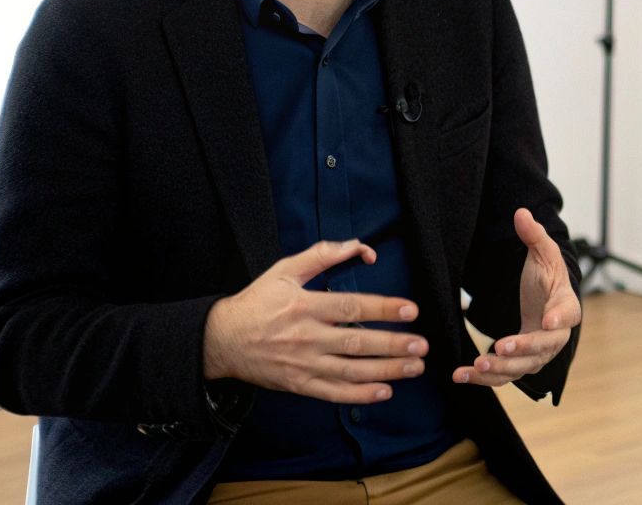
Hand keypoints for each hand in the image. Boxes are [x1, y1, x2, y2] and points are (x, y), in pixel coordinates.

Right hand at [204, 239, 429, 404]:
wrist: (220, 340)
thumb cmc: (257, 301)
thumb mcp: (284, 270)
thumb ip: (322, 255)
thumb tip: (359, 245)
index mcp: (305, 306)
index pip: (351, 307)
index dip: (383, 309)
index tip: (410, 310)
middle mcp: (306, 337)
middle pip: (356, 343)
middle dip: (393, 345)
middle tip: (422, 344)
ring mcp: (303, 364)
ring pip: (351, 371)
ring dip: (386, 371)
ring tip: (414, 366)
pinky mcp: (298, 384)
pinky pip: (333, 393)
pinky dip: (359, 395)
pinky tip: (384, 392)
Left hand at [454, 208, 580, 386]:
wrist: (545, 302)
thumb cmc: (547, 278)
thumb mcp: (543, 254)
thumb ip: (534, 235)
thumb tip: (521, 213)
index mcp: (565, 306)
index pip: (567, 314)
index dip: (559, 318)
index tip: (548, 321)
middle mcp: (555, 335)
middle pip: (542, 347)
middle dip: (521, 350)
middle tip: (498, 348)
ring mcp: (538, 354)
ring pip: (522, 368)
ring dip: (499, 370)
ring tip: (475, 365)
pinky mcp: (519, 364)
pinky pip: (503, 376)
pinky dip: (483, 379)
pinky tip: (459, 375)